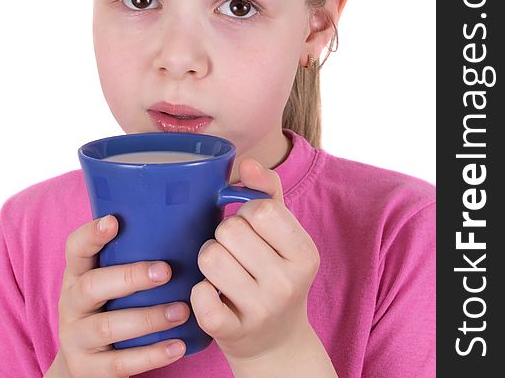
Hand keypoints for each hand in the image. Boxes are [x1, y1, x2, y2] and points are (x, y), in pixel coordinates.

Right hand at [52, 215, 190, 377]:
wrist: (82, 366)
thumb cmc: (109, 308)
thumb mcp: (107, 280)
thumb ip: (130, 257)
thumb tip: (180, 222)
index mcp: (77, 275)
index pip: (75, 249)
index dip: (91, 234)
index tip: (114, 221)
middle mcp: (72, 304)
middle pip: (92, 286)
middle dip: (130, 277)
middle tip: (165, 271)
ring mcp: (76, 339)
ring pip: (108, 327)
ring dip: (149, 318)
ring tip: (182, 311)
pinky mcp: (88, 370)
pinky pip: (121, 364)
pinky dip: (152, 355)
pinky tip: (178, 346)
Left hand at [190, 158, 320, 364]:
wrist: (276, 342)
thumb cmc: (276, 273)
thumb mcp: (283, 234)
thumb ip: (268, 191)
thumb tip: (247, 162)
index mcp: (304, 254)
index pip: (260, 210)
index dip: (246, 213)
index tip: (251, 230)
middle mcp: (288, 283)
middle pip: (230, 230)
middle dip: (224, 236)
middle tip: (235, 253)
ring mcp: (261, 311)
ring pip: (210, 256)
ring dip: (209, 259)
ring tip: (223, 272)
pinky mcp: (232, 333)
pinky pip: (199, 295)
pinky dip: (199, 291)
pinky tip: (213, 295)